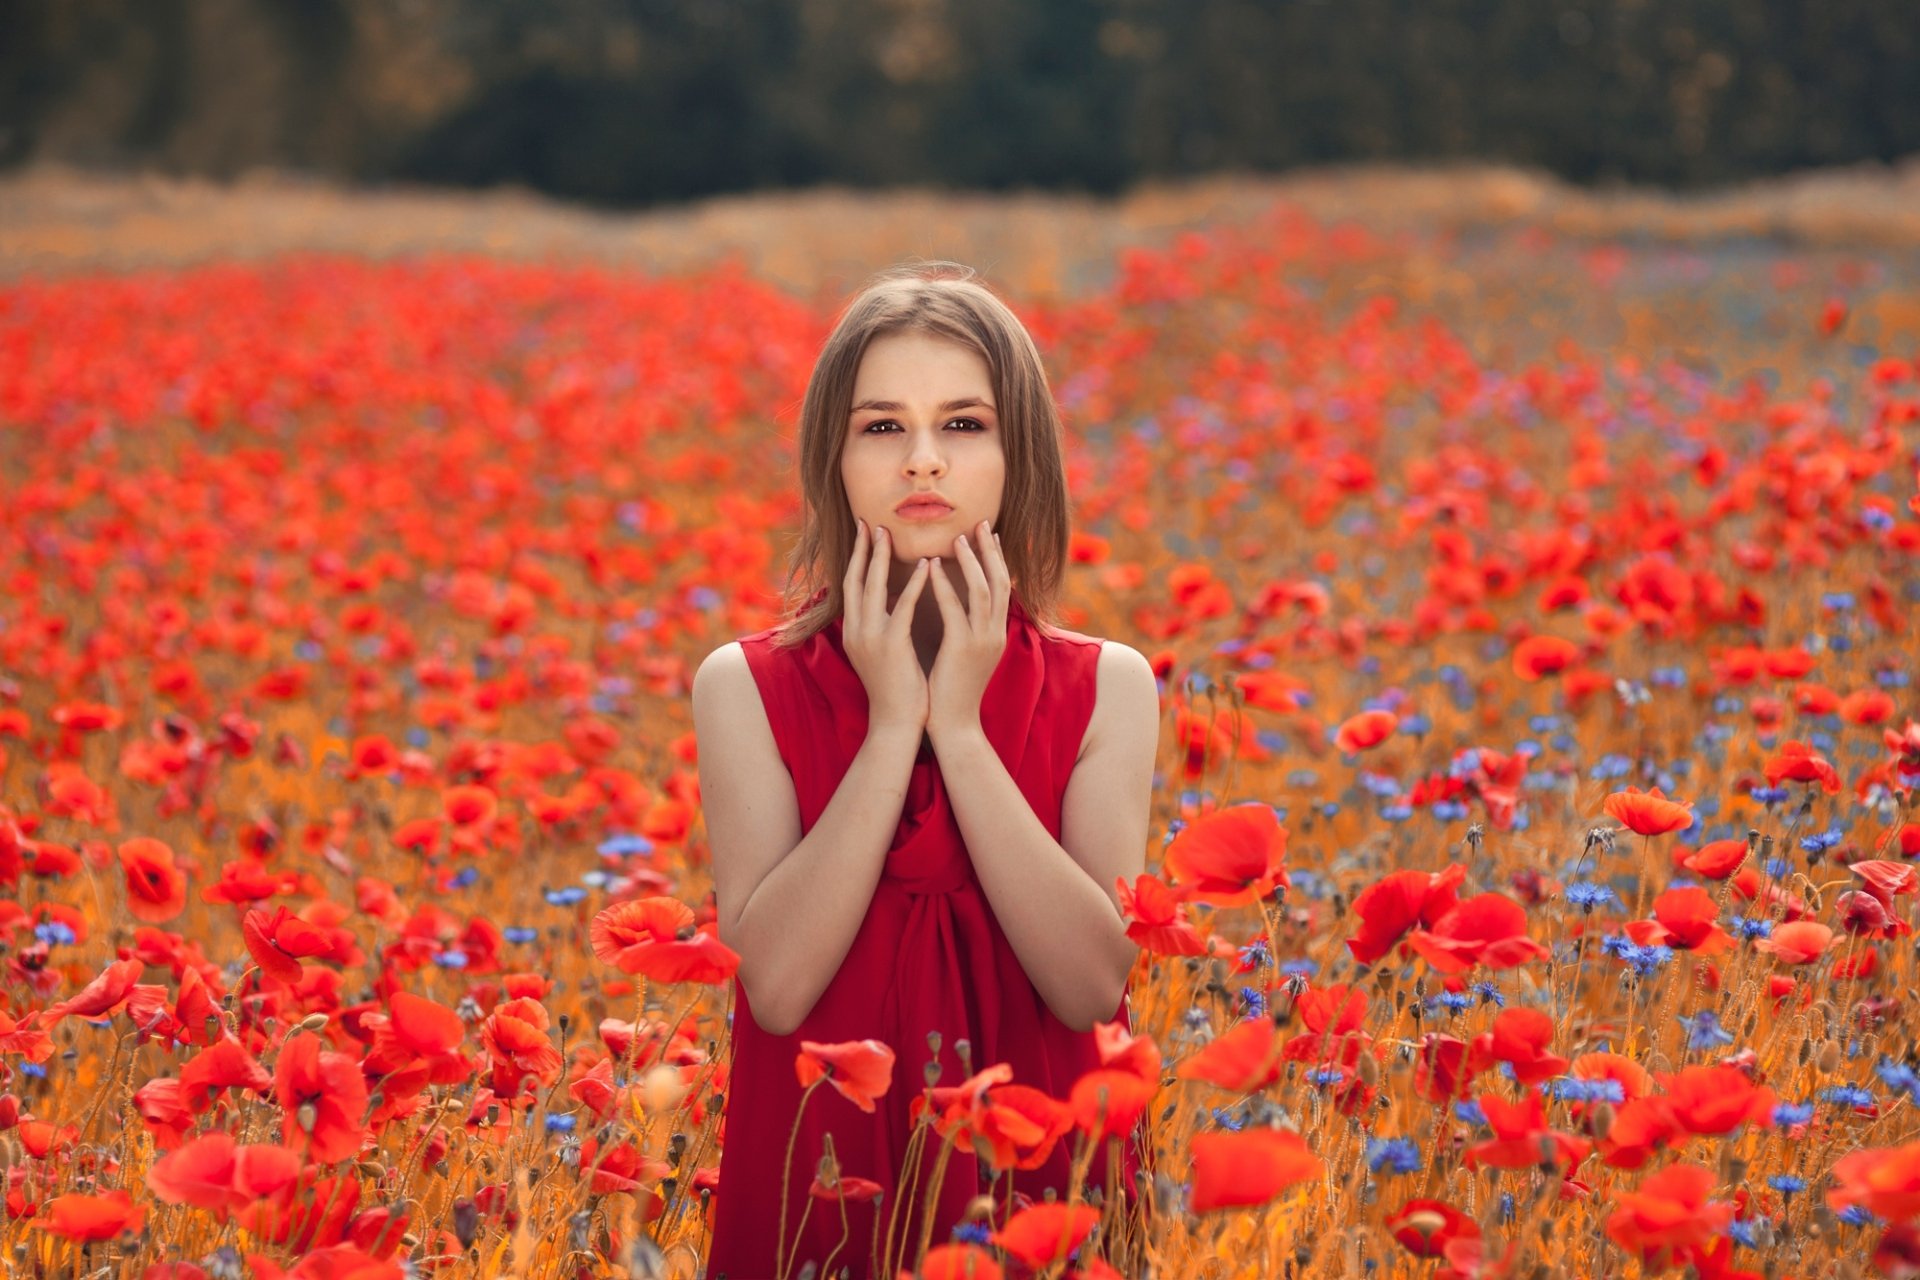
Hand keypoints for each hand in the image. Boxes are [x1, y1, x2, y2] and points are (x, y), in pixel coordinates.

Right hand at [842, 519, 931, 735]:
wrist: (895, 722)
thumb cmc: (897, 687)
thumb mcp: (884, 650)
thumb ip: (885, 623)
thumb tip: (895, 598)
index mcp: (854, 630)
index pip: (852, 585)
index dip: (858, 557)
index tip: (865, 532)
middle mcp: (856, 630)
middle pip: (855, 579)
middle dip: (862, 548)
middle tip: (870, 521)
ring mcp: (870, 637)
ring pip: (873, 588)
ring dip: (881, 558)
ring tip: (889, 533)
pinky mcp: (891, 646)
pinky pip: (903, 608)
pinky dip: (915, 585)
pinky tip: (926, 566)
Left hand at [926, 520, 1010, 740]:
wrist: (954, 726)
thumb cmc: (952, 690)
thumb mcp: (967, 653)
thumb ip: (968, 627)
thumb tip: (960, 604)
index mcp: (996, 632)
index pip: (1002, 587)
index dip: (997, 559)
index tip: (988, 535)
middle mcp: (995, 633)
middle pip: (1000, 581)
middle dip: (990, 550)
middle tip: (980, 523)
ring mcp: (982, 641)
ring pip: (983, 590)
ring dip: (970, 560)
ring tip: (956, 537)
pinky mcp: (962, 649)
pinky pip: (955, 609)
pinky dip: (944, 585)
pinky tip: (931, 567)